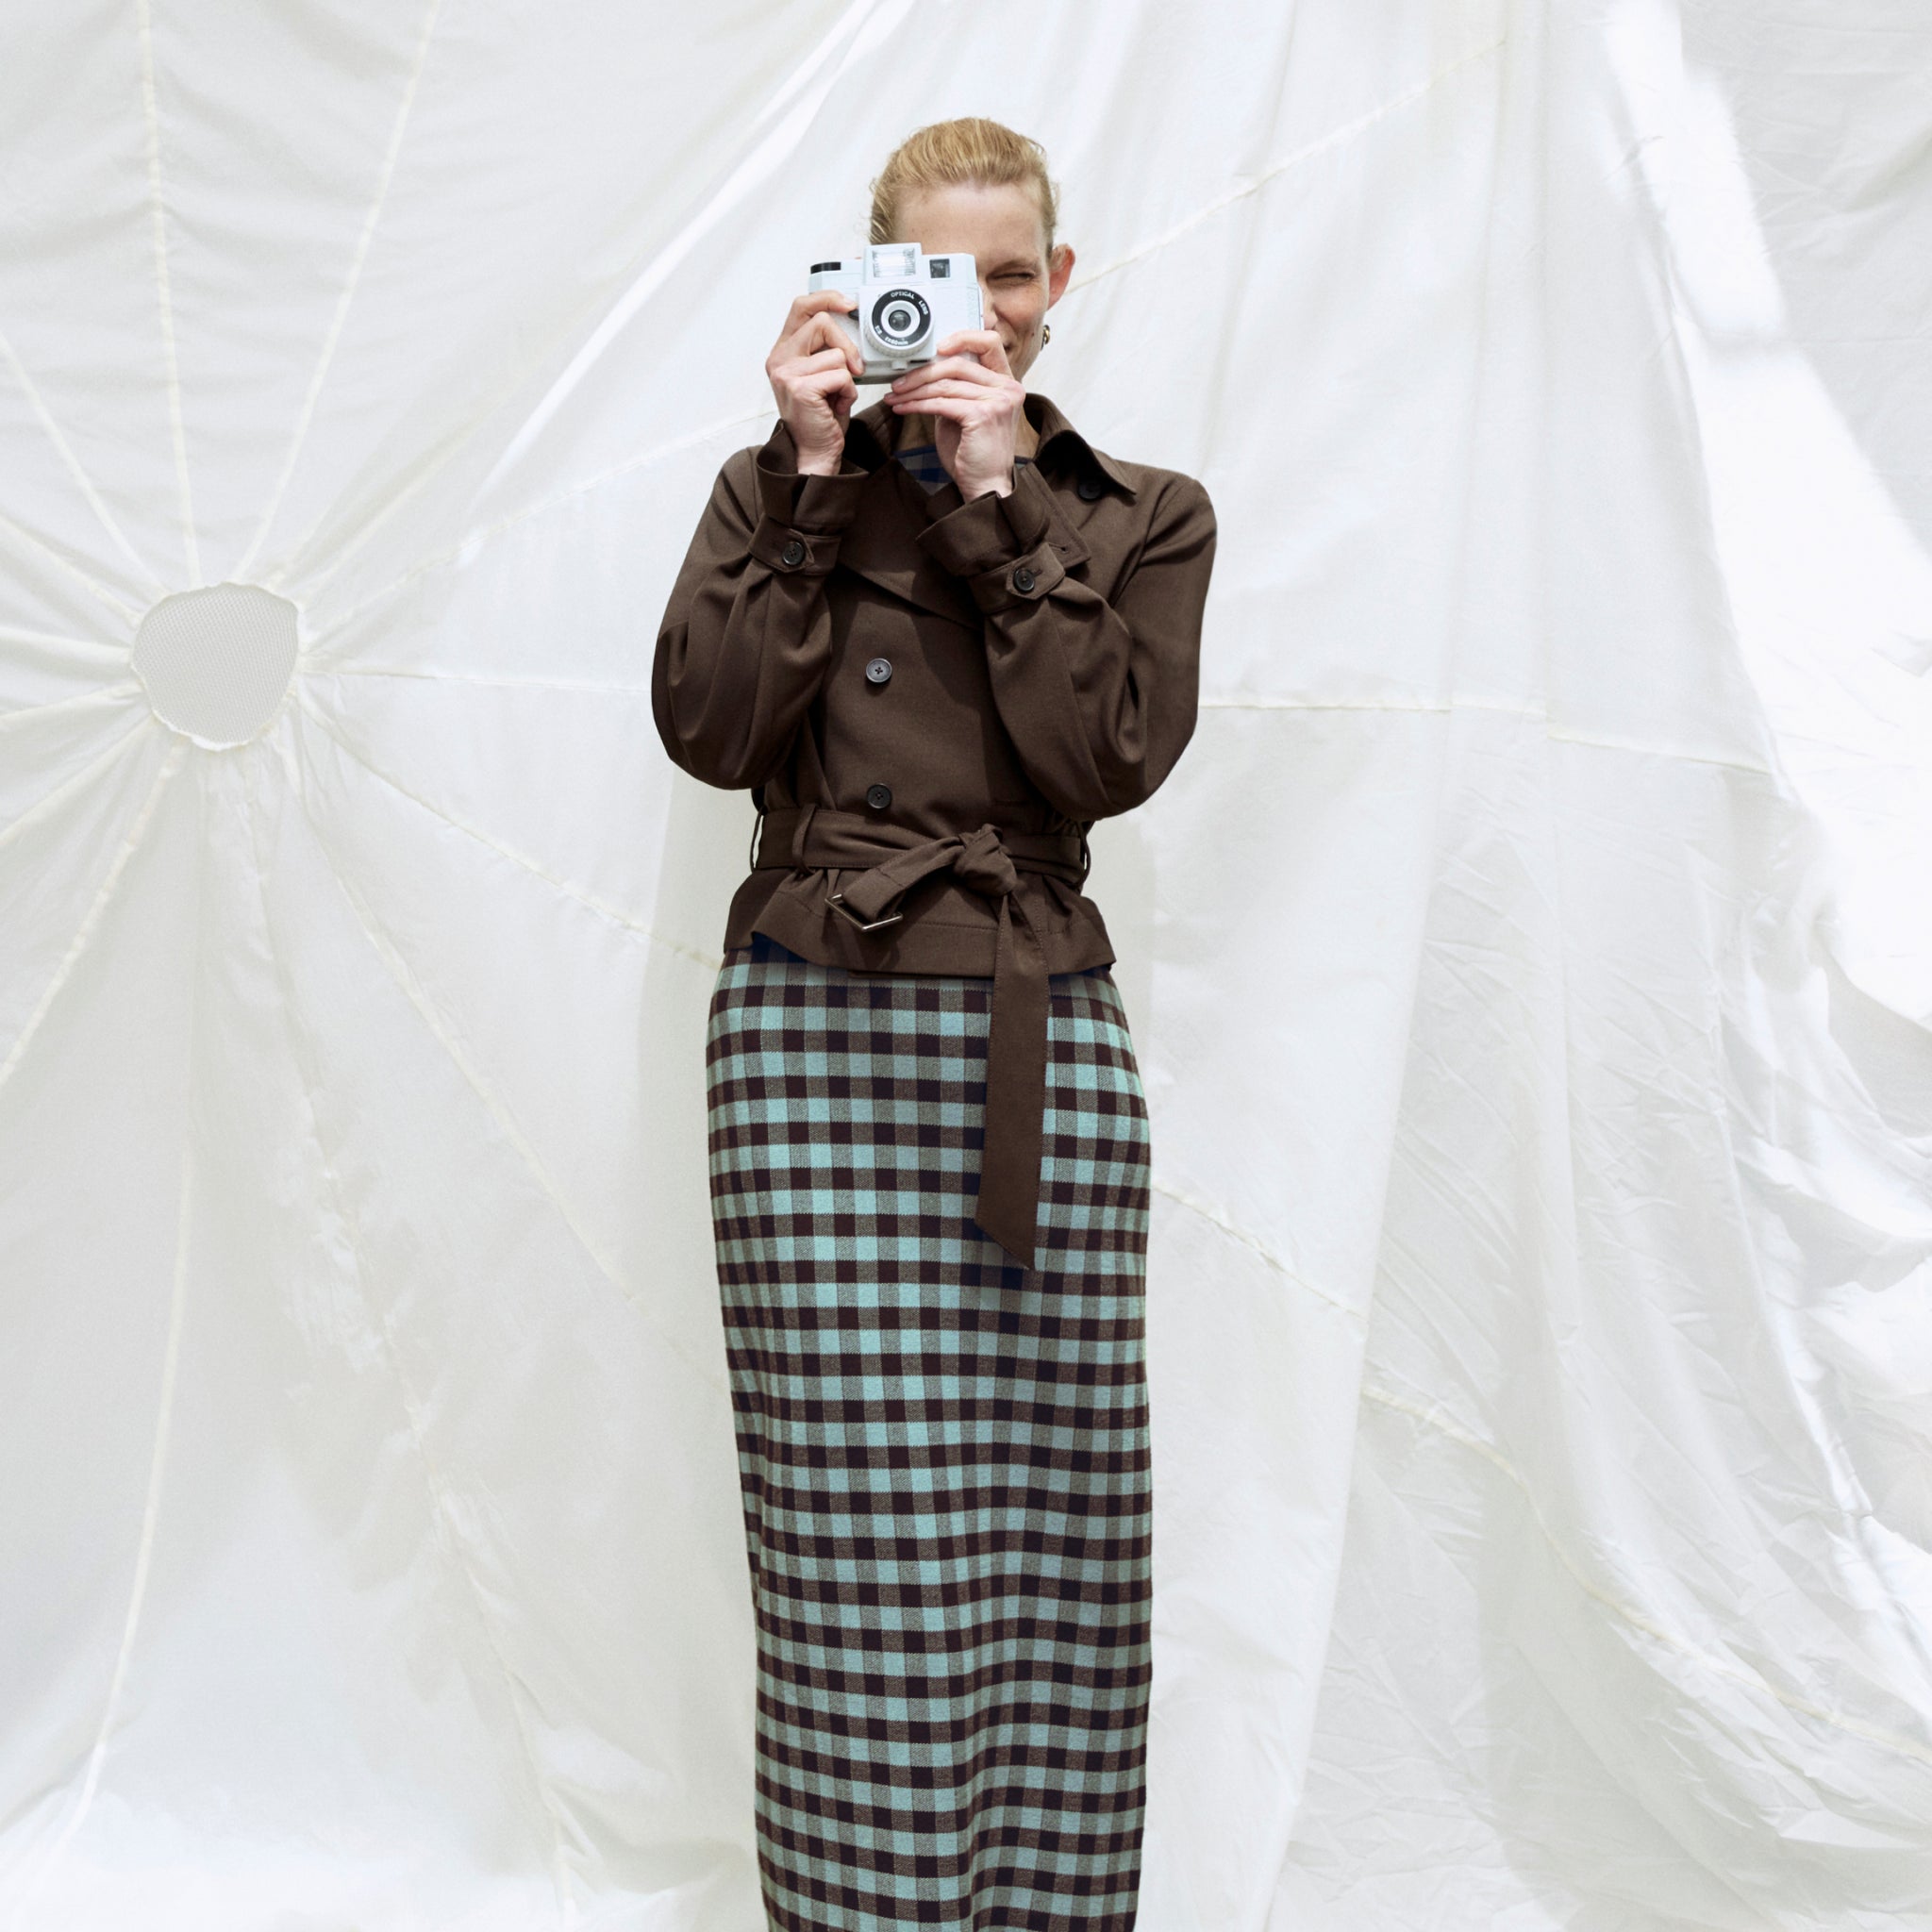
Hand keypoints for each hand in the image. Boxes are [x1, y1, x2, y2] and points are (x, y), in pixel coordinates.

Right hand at [766, 290, 862, 475]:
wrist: (815, 452)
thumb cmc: (821, 416)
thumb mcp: (822, 373)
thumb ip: (827, 348)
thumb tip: (852, 324)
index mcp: (783, 351)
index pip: (801, 307)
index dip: (827, 299)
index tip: (849, 304)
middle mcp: (779, 359)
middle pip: (822, 322)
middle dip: (847, 344)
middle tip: (854, 368)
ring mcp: (786, 373)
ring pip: (837, 354)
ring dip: (847, 378)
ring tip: (836, 396)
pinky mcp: (799, 388)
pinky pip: (841, 375)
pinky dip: (848, 392)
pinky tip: (836, 406)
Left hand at [887, 329, 1023, 499]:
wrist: (985, 486)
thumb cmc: (974, 454)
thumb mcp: (965, 413)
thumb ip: (955, 390)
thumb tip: (926, 372)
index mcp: (1006, 383)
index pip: (989, 342)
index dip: (962, 337)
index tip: (937, 346)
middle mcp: (1007, 388)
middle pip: (958, 363)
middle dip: (922, 372)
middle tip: (899, 382)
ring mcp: (998, 401)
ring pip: (946, 384)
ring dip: (914, 390)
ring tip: (895, 396)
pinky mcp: (983, 415)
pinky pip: (942, 403)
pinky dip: (917, 404)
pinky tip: (903, 408)